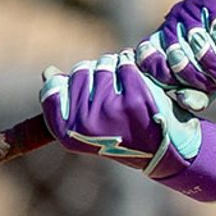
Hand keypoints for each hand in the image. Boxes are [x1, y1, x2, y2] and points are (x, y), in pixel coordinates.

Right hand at [42, 51, 215, 204]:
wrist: (169, 152)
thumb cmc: (127, 137)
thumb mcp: (90, 125)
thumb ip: (68, 100)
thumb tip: (46, 73)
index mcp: (68, 134)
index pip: (51, 90)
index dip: (68, 84)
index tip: (86, 94)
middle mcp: (86, 123)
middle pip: (80, 71)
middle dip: (98, 74)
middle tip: (115, 96)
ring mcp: (111, 109)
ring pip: (103, 63)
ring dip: (117, 69)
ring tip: (129, 92)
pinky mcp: (135, 96)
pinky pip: (125, 63)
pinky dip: (135, 69)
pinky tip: (143, 88)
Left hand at [129, 0, 215, 94]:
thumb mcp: (214, 77)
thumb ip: (196, 92)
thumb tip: (182, 101)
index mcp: (167, 35)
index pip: (147, 58)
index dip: (167, 78)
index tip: (190, 87)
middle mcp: (177, 19)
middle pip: (178, 61)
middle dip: (204, 80)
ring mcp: (197, 8)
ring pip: (202, 50)